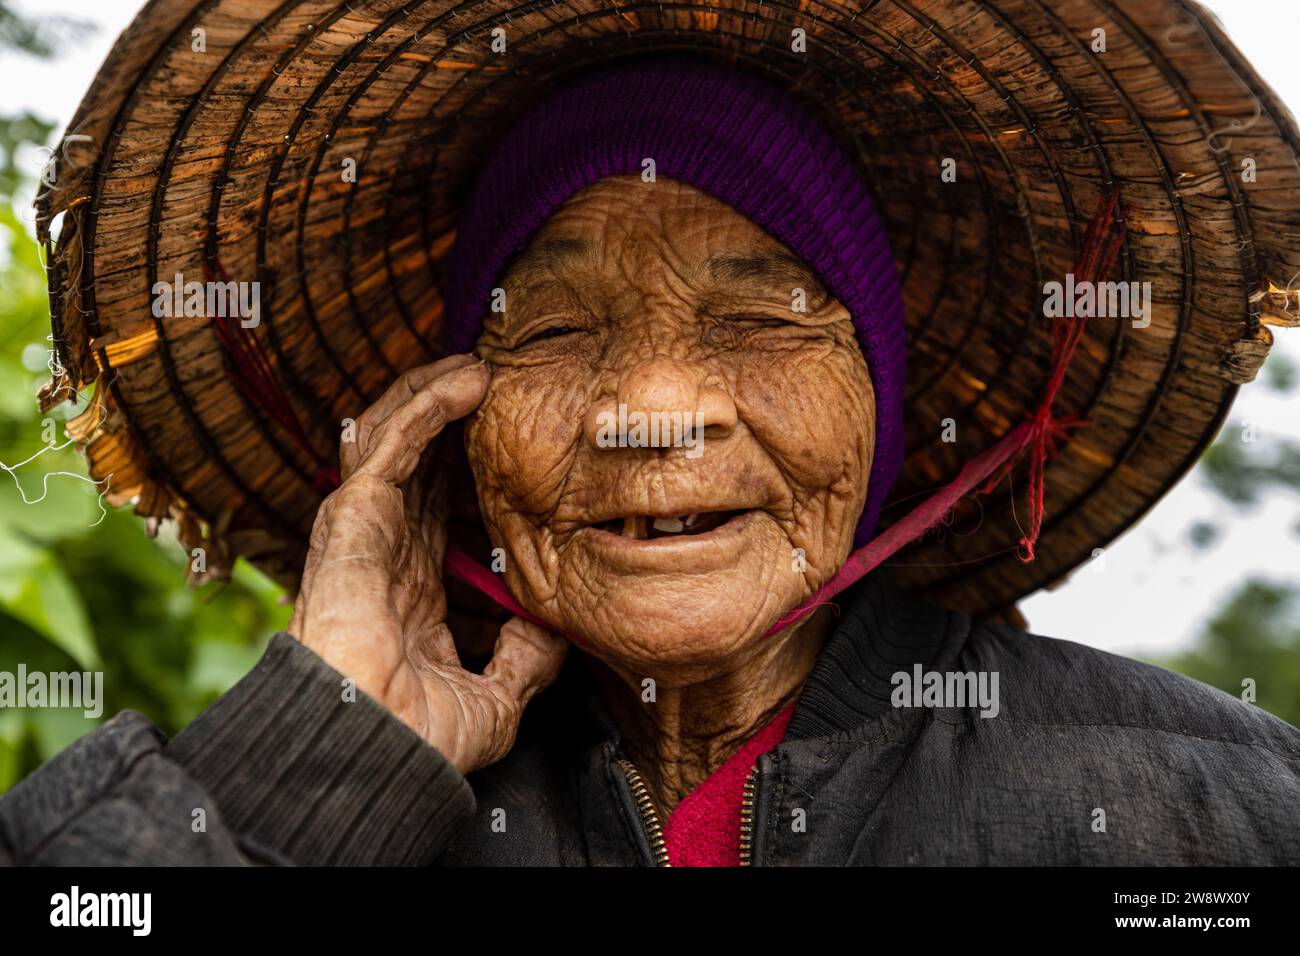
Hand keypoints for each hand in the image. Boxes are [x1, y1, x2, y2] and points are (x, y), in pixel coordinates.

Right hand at [287, 354, 567, 773]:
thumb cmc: (417, 739)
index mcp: (409, 591)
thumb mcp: (493, 700)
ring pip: (393, 439)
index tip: (507, 444)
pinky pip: (391, 442)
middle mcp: (383, 551)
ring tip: (478, 367)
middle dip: (450, 420)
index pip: (437, 511)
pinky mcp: (354, 513)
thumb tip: (556, 632)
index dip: (464, 471)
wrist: (374, 749)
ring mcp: (364, 529)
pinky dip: (426, 405)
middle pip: (414, 464)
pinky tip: (465, 380)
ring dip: (434, 397)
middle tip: (496, 386)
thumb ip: (524, 662)